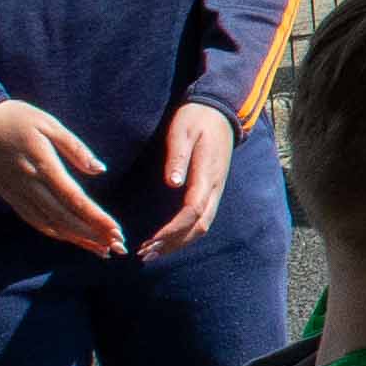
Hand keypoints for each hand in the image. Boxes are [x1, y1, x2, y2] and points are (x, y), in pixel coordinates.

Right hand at [0, 98, 127, 257]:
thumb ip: (75, 148)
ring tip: (101, 249)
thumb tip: (100, 169)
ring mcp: (18, 194)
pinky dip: (56, 233)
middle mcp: (30, 185)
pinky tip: (73, 239)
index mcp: (43, 165)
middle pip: (64, 218)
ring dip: (77, 239)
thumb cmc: (17, 118)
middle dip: (92, 234)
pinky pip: (35, 221)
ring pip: (50, 225)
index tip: (116, 230)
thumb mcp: (49, 124)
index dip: (96, 218)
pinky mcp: (10, 197)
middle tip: (117, 246)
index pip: (74, 199)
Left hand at [141, 103, 237, 258]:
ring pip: (202, 226)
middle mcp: (215, 187)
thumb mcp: (182, 130)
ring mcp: (216, 190)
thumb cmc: (197, 118)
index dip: (172, 230)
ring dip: (178, 243)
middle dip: (173, 243)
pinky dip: (184, 234)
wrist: (220, 111)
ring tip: (152, 252)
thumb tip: (172, 183)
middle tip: (145, 254)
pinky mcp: (212, 190)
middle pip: (199, 226)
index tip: (150, 240)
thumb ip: (178, 156)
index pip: (192, 211)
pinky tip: (168, 239)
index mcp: (207, 174)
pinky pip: (202, 219)